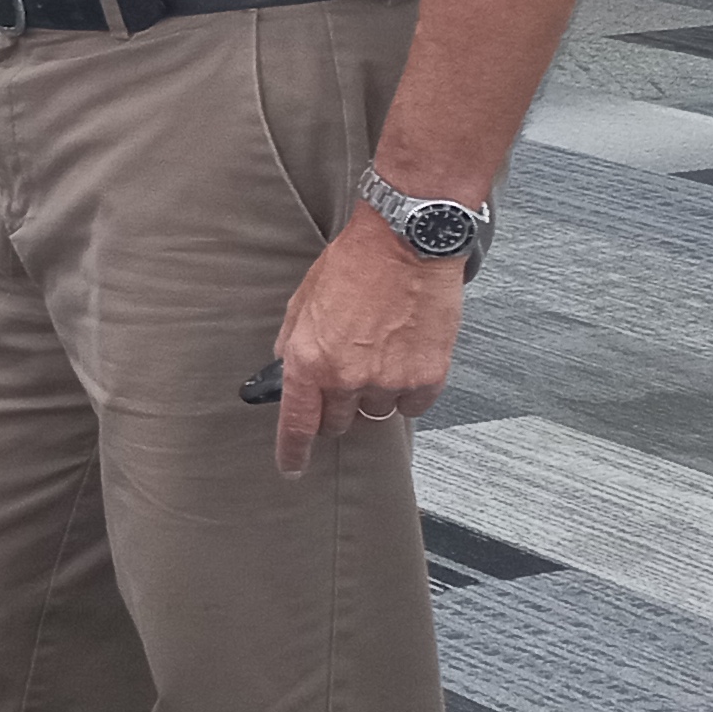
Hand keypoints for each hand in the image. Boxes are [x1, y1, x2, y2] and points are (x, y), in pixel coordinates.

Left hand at [267, 216, 462, 474]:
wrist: (406, 245)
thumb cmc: (354, 264)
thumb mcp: (303, 301)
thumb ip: (293, 342)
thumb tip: (285, 368)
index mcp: (309, 360)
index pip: (297, 424)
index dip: (292, 451)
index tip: (292, 467)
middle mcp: (348, 378)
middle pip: (337, 423)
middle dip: (335, 409)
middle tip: (344, 378)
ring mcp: (390, 380)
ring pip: (376, 413)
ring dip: (373, 396)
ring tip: (379, 355)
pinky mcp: (427, 377)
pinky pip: (412, 405)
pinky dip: (407, 391)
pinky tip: (405, 359)